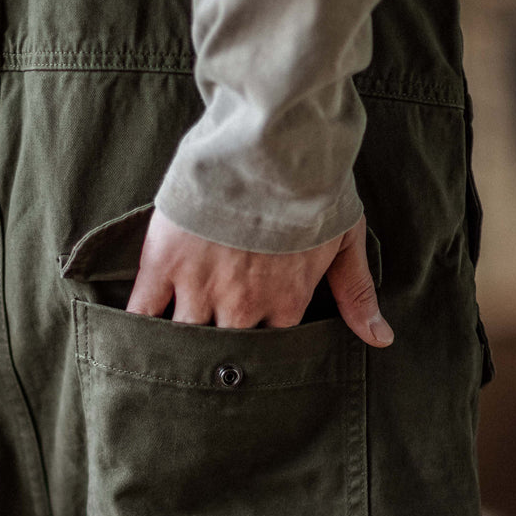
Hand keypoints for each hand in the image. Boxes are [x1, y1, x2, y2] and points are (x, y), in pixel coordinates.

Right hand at [127, 210, 393, 345]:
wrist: (268, 146)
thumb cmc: (312, 188)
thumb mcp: (346, 241)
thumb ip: (357, 295)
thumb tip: (381, 340)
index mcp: (285, 304)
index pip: (271, 349)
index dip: (260, 355)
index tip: (252, 360)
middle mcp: (241, 306)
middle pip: (224, 351)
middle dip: (218, 362)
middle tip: (207, 369)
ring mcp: (199, 287)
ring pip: (183, 337)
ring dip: (177, 348)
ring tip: (168, 359)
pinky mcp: (163, 264)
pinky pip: (143, 309)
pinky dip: (137, 324)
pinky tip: (134, 335)